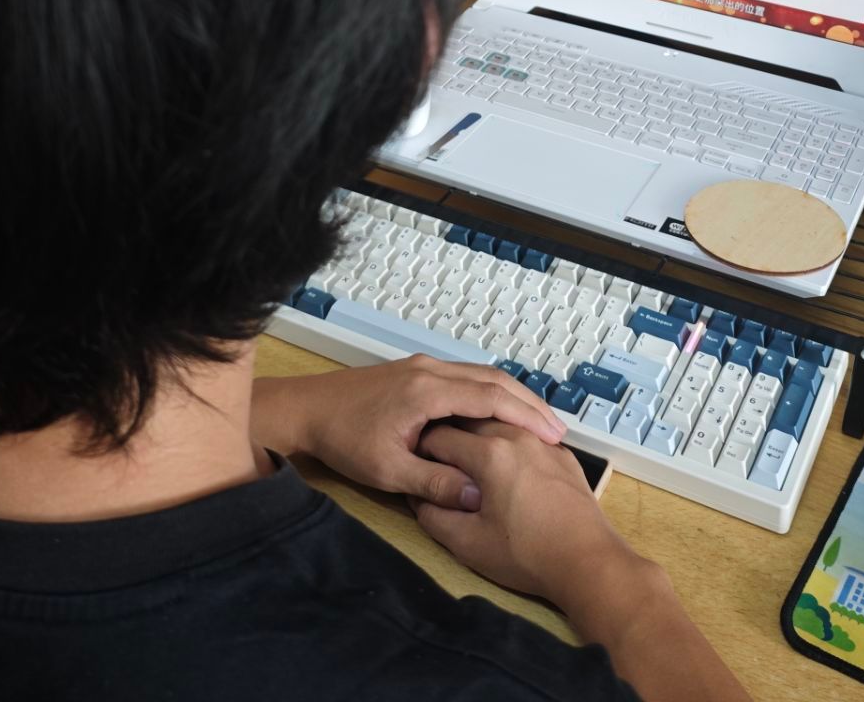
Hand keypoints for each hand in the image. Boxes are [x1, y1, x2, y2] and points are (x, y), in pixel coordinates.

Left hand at [253, 357, 565, 508]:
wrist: (306, 410)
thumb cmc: (343, 439)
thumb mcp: (388, 470)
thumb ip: (435, 484)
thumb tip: (479, 497)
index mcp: (427, 391)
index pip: (491, 397)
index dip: (526, 416)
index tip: (553, 436)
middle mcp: (430, 369)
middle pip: (494, 379)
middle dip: (529, 403)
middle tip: (557, 430)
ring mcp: (423, 366)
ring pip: (482, 374)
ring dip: (512, 396)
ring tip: (537, 424)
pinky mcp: (417, 371)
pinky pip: (466, 376)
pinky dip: (492, 392)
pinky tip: (500, 414)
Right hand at [419, 424, 750, 701]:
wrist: (588, 562)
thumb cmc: (525, 555)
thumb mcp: (467, 543)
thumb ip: (433, 515)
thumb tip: (418, 496)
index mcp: (489, 453)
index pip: (440, 436)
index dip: (419, 447)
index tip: (411, 458)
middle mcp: (517, 436)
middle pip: (471, 419)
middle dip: (447, 432)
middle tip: (433, 453)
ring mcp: (544, 443)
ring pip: (501, 421)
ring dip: (479, 431)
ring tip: (466, 452)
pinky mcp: (563, 456)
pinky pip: (527, 435)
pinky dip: (509, 439)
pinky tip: (505, 460)